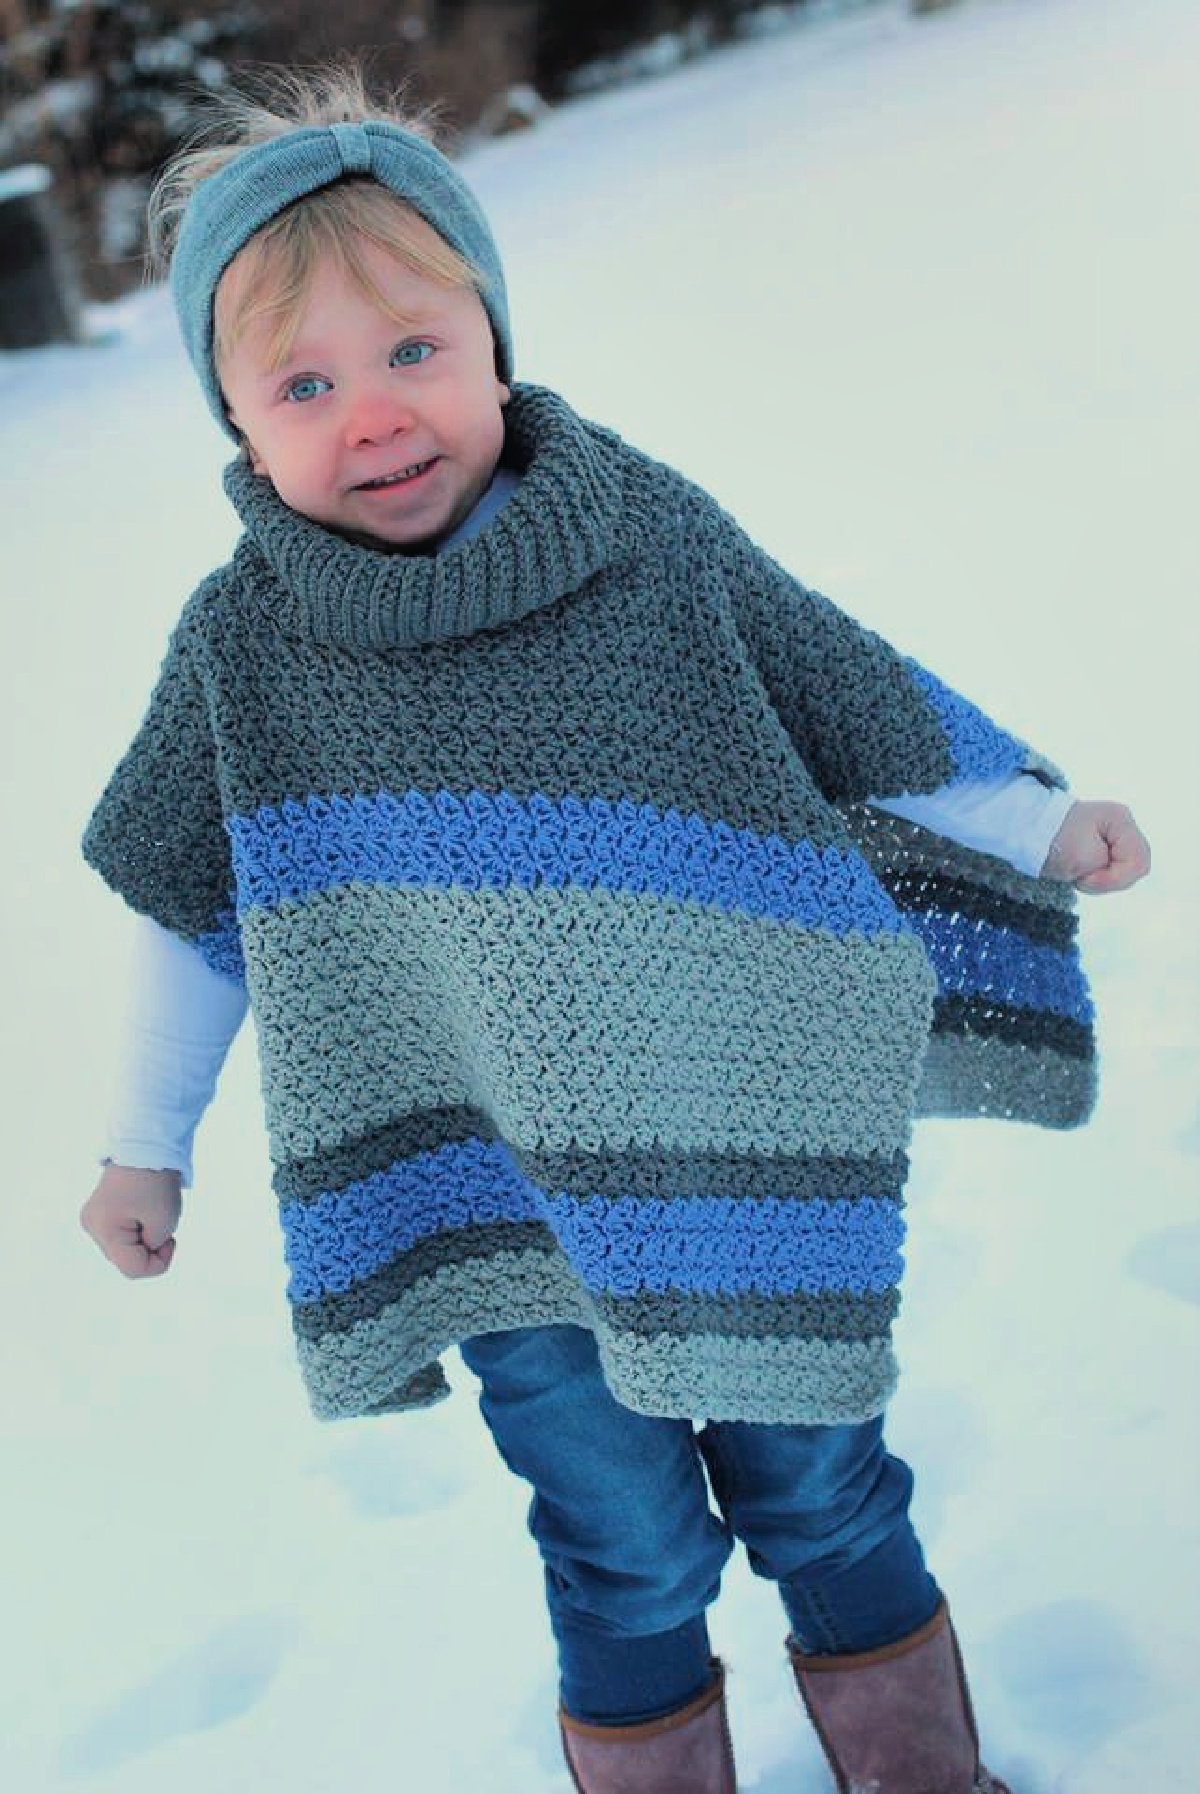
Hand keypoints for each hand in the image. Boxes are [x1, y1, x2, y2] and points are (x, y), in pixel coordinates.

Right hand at [80, 1163, 182, 1278]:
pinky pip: (121, 1235)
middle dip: (150, 1249)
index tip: (171, 1240)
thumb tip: (141, 1249)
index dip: (158, 1263)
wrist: (146, 1145)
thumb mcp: (164, 1222)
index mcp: (104, 1230)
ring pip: (123, 1249)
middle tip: (163, 1224)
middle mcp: (92, 1227)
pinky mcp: (99, 1212)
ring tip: (152, 1213)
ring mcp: (93, 1219)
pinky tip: (144, 1212)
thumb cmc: (156, 1182)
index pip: (133, 1269)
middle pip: (126, 1260)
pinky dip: (137, 1230)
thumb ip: (152, 1248)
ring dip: (143, 1239)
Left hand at [1040, 800, 1150, 893]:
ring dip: (1101, 881)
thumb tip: (1121, 877)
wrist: (1028, 831)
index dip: (1113, 878)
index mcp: (1121, 820)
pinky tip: (1080, 871)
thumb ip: (1111, 872)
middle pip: (1135, 868)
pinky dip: (1097, 879)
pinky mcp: (1107, 849)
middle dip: (1109, 880)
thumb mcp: (1082, 858)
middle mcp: (1123, 827)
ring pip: (1125, 874)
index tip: (1085, 876)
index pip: (1138, 863)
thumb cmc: (1052, 839)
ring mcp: (1116, 838)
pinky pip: (1113, 873)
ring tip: (1078, 872)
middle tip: (1081, 876)